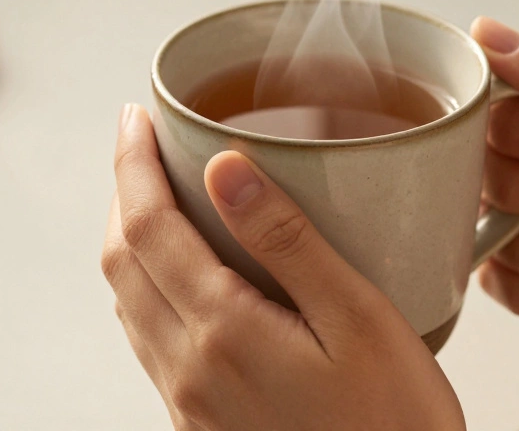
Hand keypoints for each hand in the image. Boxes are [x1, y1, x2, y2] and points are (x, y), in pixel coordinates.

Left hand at [102, 104, 464, 430]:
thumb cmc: (396, 425)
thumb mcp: (359, 319)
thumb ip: (287, 242)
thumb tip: (225, 168)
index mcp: (225, 332)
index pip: (147, 227)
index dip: (131, 164)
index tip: (134, 118)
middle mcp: (190, 370)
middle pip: (122, 261)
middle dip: (122, 192)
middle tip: (144, 144)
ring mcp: (189, 403)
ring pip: (128, 302)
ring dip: (131, 239)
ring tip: (160, 195)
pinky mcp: (200, 424)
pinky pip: (150, 339)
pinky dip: (148, 286)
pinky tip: (185, 273)